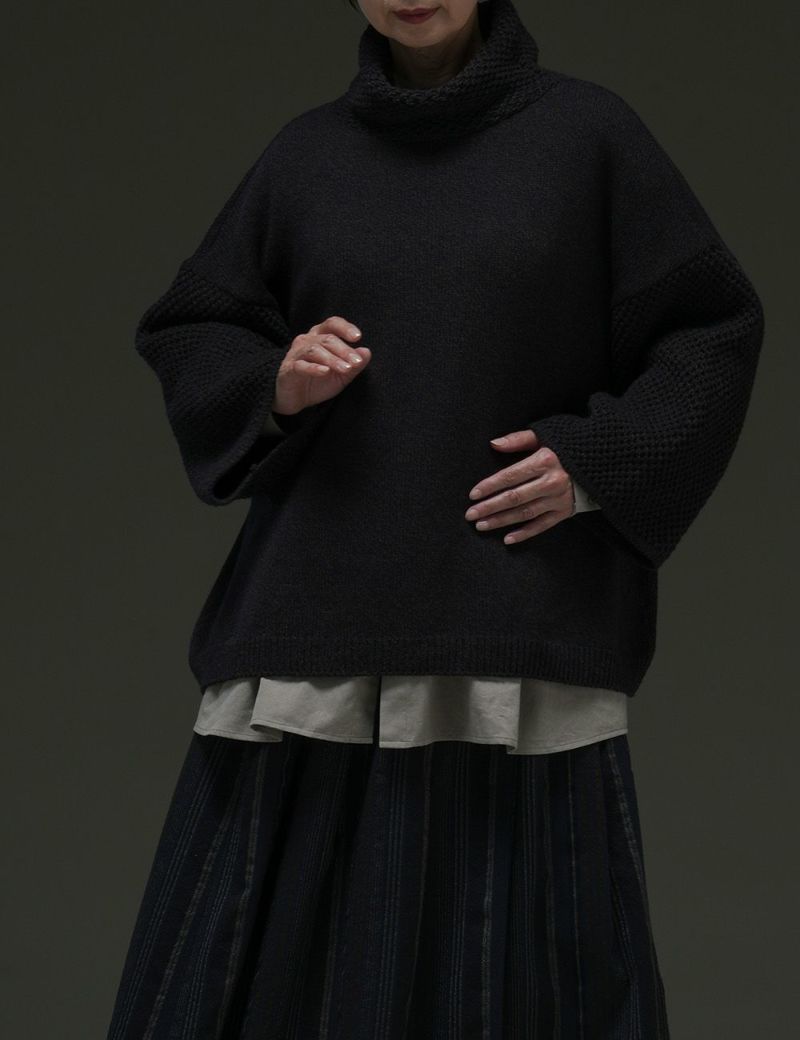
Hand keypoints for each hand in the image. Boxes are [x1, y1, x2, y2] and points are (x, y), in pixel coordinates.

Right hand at [271, 316, 371, 415]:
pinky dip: (314, 368)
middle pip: (327, 339)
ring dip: (332, 359)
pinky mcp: (289, 369)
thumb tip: (367, 352)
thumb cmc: (318, 381)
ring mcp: (296, 354)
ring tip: (345, 369)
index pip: (332, 324)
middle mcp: (307, 341)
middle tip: (356, 362)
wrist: (295, 399)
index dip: (345, 327)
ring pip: (314, 350)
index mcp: (320, 336)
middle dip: (344, 350)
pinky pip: (300, 365)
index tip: (358, 337)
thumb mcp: (341, 375)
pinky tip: (325, 371)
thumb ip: (355, 364)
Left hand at [464, 428, 575, 544]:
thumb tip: (494, 443)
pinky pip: (542, 525)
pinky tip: (507, 539)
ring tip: (481, 526)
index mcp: (545, 461)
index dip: (490, 486)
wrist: (601, 461)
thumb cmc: (566, 447)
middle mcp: (552, 482)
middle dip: (490, 507)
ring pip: (525, 513)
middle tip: (470, 515)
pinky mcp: (565, 512)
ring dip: (501, 521)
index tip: (473, 494)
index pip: (511, 476)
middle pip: (514, 497)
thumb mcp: (545, 436)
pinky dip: (525, 533)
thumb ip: (518, 440)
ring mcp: (559, 499)